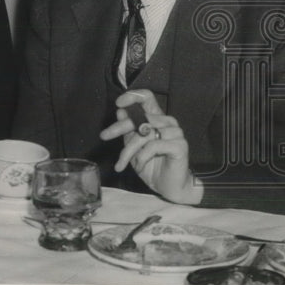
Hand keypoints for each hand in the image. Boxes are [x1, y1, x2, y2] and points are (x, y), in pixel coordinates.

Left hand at [99, 90, 203, 205]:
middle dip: (118, 127)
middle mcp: (168, 122)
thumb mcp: (133, 146)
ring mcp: (176, 133)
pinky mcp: (180, 145)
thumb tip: (120, 111)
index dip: (132, 96)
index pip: (147, 97)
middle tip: (104, 136)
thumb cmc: (151, 166)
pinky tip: (139, 165)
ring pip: (144, 134)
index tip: (118, 104)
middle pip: (139, 117)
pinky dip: (142, 156)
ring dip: (129, 150)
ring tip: (123, 162)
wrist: (168, 187)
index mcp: (157, 118)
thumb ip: (128, 129)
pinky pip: (153, 146)